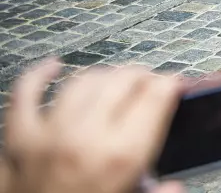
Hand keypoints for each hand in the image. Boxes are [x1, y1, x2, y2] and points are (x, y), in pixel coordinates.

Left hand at [0, 60, 181, 192]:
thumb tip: (175, 187)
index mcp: (123, 158)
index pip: (156, 95)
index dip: (170, 83)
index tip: (175, 84)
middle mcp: (88, 139)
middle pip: (122, 81)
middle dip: (141, 76)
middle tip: (149, 82)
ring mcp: (49, 136)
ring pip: (83, 82)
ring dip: (104, 76)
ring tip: (115, 80)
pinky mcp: (18, 142)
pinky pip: (25, 95)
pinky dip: (39, 75)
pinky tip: (52, 66)